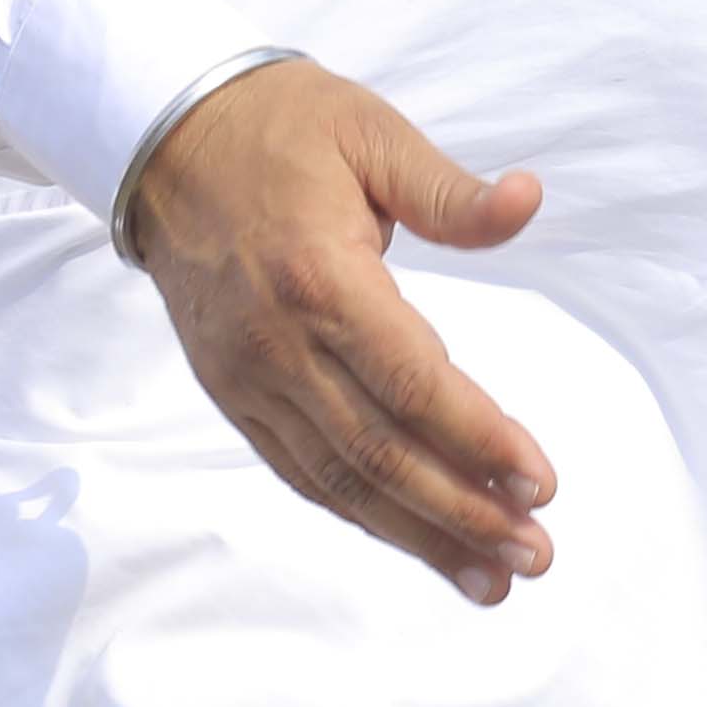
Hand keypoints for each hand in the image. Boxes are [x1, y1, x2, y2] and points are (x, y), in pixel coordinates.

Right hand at [121, 58, 559, 601]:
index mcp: (321, 279)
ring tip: (491, 578)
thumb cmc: (284, 129)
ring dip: (419, 536)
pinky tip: (415, 541)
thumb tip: (528, 201)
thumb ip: (450, 190)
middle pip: (381, 452)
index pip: (414, 383)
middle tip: (536, 555)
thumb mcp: (374, 133)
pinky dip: (360, 514)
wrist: (165, 141)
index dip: (480, 440)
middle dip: (463, 513)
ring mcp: (249, 379)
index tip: (541, 483)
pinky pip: (301, 470)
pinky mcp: (233, 393)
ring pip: (341, 480)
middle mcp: (279, 346)